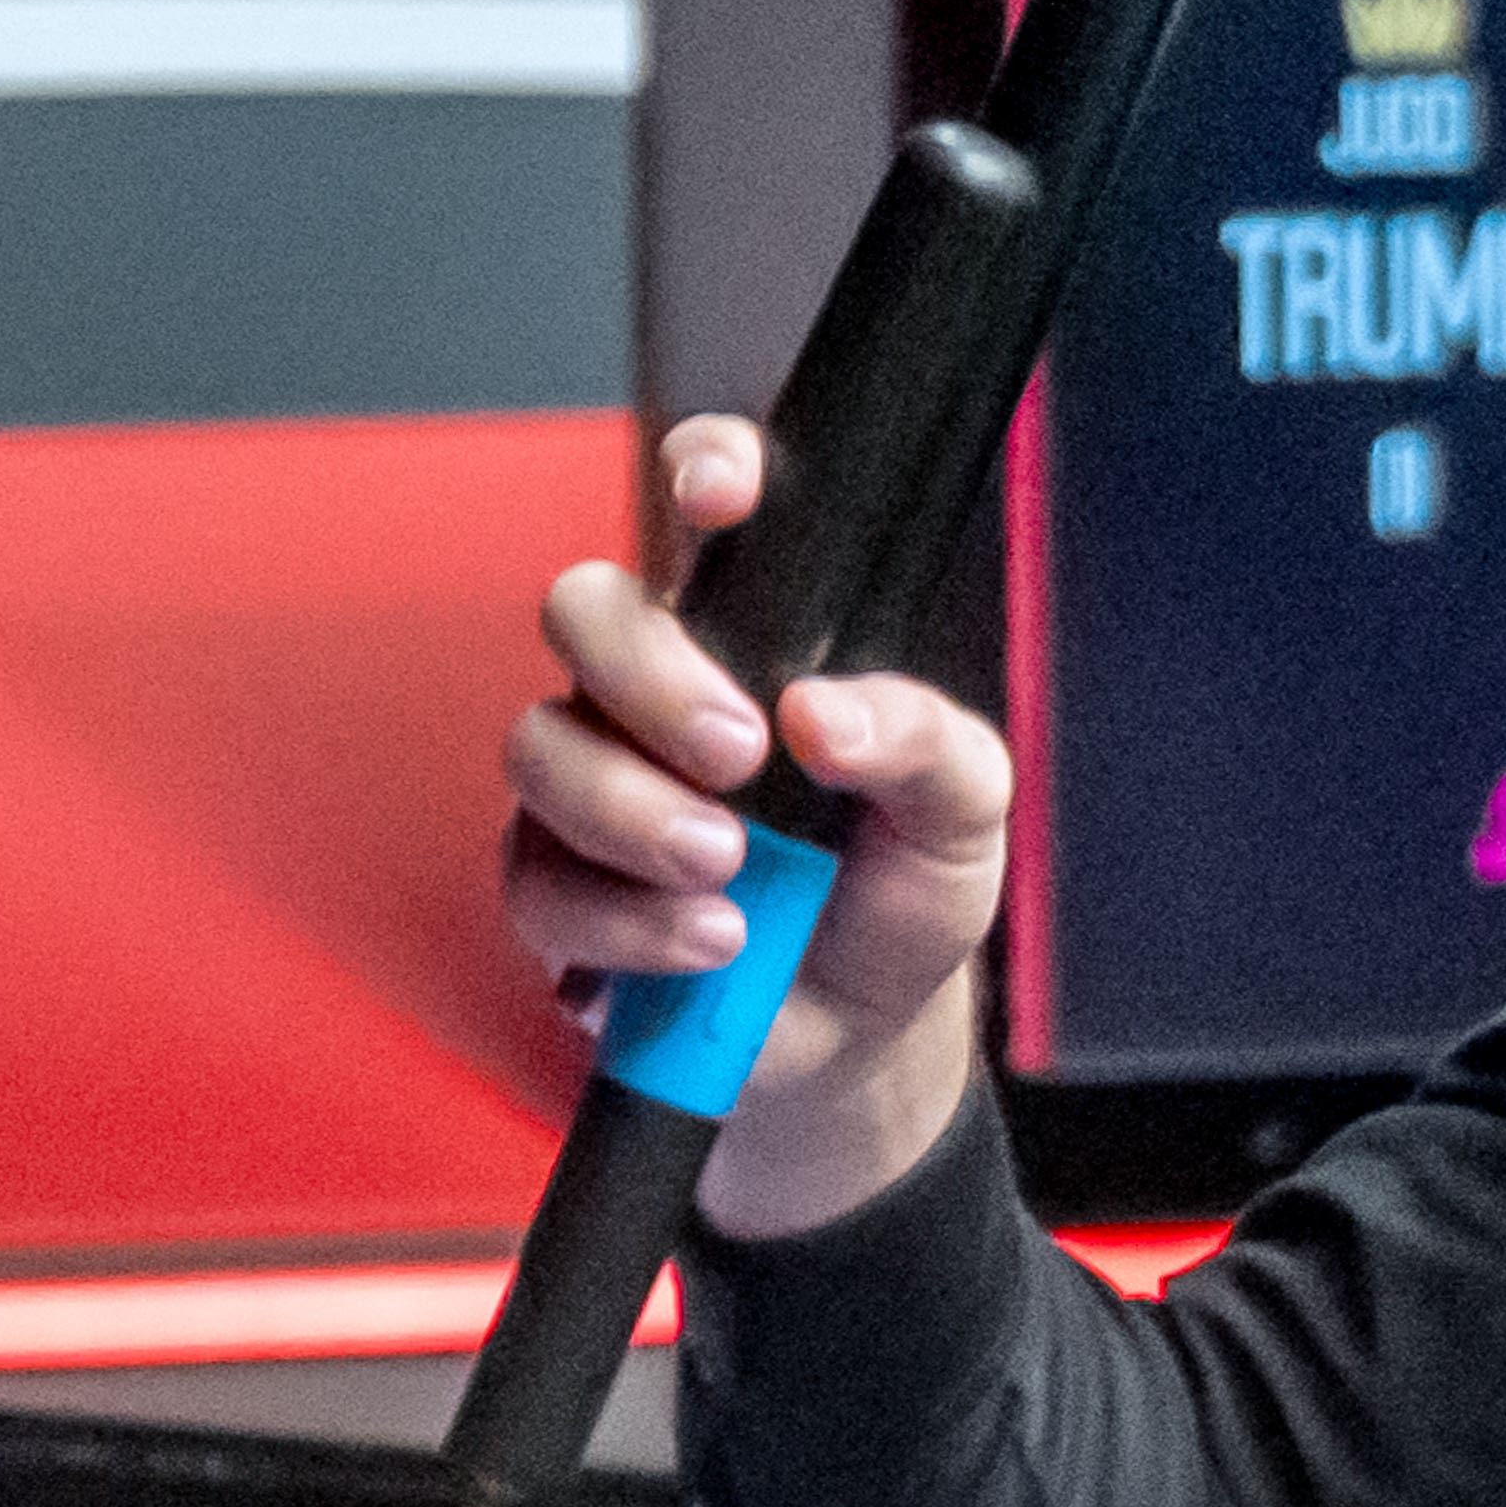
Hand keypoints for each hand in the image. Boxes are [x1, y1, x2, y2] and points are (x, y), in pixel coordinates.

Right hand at [504, 415, 1009, 1237]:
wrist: (866, 1034)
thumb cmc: (903, 888)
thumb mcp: (964, 808)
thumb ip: (921, 738)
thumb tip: (824, 711)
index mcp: (762, 637)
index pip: (712, 513)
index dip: (703, 472)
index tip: (721, 496)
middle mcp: (656, 693)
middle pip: (586, 612)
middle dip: (650, 676)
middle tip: (741, 755)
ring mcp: (593, 787)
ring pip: (541, 746)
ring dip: (635, 812)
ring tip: (731, 872)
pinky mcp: (557, 892)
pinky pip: (542, 882)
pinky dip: (630, 919)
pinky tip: (712, 943)